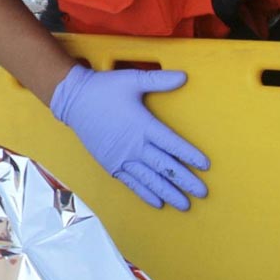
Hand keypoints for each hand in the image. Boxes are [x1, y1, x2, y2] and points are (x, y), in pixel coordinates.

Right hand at [49, 65, 209, 210]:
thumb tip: (184, 76)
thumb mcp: (132, 79)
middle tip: (202, 192)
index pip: (172, 144)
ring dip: (168, 192)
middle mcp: (134, 145)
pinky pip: (131, 182)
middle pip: (164, 166)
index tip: (205, 165)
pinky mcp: (111, 164)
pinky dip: (145, 193)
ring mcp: (122, 157)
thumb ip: (159, 80)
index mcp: (143, 125)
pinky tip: (158, 203)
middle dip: (185, 180)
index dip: (189, 155)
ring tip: (184, 204)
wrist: (73, 100)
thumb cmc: (104, 88)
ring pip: (150, 179)